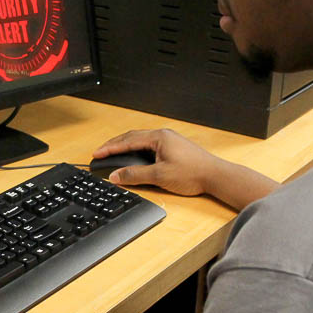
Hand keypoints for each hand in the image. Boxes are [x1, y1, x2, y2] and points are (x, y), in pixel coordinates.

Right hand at [92, 128, 222, 195]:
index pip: (127, 141)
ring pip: (141, 141)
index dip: (110, 148)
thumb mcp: (159, 175)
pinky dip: (137, 151)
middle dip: (115, 145)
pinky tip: (133, 159)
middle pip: (132, 137)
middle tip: (100, 153)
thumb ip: (135, 175)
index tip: (97, 153)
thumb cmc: (192, 173)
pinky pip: (150, 147)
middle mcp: (163, 135)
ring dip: (126, 148)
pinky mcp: (174, 149)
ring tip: (113, 155)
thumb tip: (116, 176)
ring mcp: (169, 141)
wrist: (215, 176)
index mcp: (158, 137)